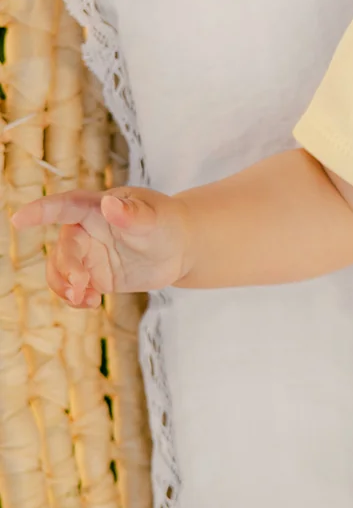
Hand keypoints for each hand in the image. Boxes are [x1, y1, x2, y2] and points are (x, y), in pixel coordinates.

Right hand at [9, 187, 187, 306]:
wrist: (180, 247)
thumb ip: (132, 214)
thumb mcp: (153, 218)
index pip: (63, 206)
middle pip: (64, 249)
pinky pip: (74, 288)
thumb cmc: (166, 222)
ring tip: (83, 300)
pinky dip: (76, 298)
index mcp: (95, 208)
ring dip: (64, 287)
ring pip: (61, 271)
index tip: (18, 221)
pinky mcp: (95, 276)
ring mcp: (88, 255)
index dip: (40, 212)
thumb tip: (109, 204)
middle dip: (67, 268)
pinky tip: (90, 303)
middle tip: (81, 286)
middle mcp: (85, 231)